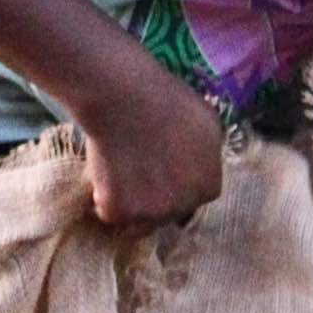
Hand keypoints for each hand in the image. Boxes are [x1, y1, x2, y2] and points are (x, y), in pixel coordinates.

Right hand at [71, 56, 224, 233]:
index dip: (176, 180)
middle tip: (137, 164)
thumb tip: (202, 167)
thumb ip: (208, 156)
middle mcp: (185, 206)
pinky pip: (108, 210)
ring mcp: (152, 213)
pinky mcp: (120, 213)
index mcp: (209, 187)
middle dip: (154, 195)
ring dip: (129, 199)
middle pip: (168, 211)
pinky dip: (102, 194)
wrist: (122, 97)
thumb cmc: (165, 100)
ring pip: (137, 216)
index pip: (194, 196)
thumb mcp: (207, 124)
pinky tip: (103, 166)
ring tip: (119, 163)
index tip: (161, 164)